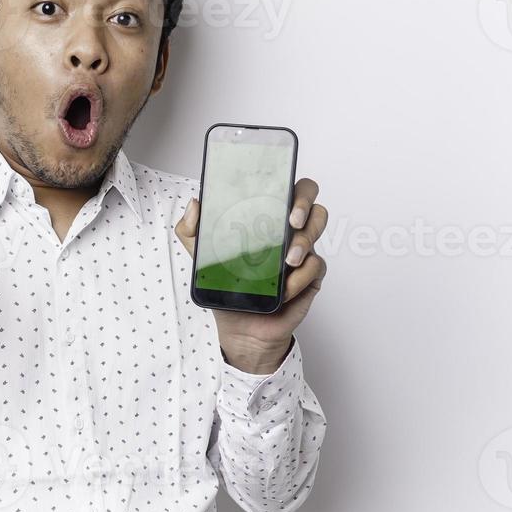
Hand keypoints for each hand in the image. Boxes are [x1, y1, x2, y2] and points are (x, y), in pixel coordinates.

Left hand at [175, 177, 327, 373]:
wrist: (241, 329)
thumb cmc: (228, 289)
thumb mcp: (203, 259)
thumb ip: (192, 230)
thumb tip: (195, 203)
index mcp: (264, 219)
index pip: (284, 188)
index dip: (288, 182)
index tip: (278, 191)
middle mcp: (287, 230)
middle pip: (310, 200)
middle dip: (304, 204)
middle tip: (290, 221)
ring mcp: (302, 251)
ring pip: (318, 227)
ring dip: (305, 241)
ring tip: (287, 261)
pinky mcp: (310, 276)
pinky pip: (317, 266)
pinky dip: (300, 278)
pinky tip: (285, 289)